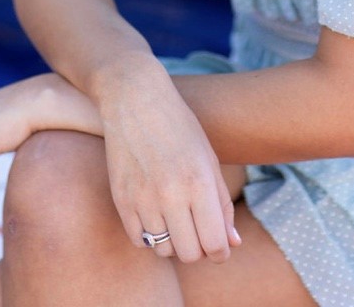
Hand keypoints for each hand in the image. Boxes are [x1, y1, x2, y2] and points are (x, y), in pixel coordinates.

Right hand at [95, 58, 241, 264]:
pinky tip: (156, 213)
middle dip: (199, 248)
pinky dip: (150, 235)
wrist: (135, 100)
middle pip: (190, 254)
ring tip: (176, 216)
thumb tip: (232, 244)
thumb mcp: (209, 160)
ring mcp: (142, 199)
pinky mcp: (121, 200)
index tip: (220, 243)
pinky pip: (139, 240)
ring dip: (174, 241)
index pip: (216, 245)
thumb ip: (222, 204)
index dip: (221, 251)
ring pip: (164, 251)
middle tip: (198, 228)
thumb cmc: (180, 128)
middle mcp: (171, 194)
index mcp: (199, 182)